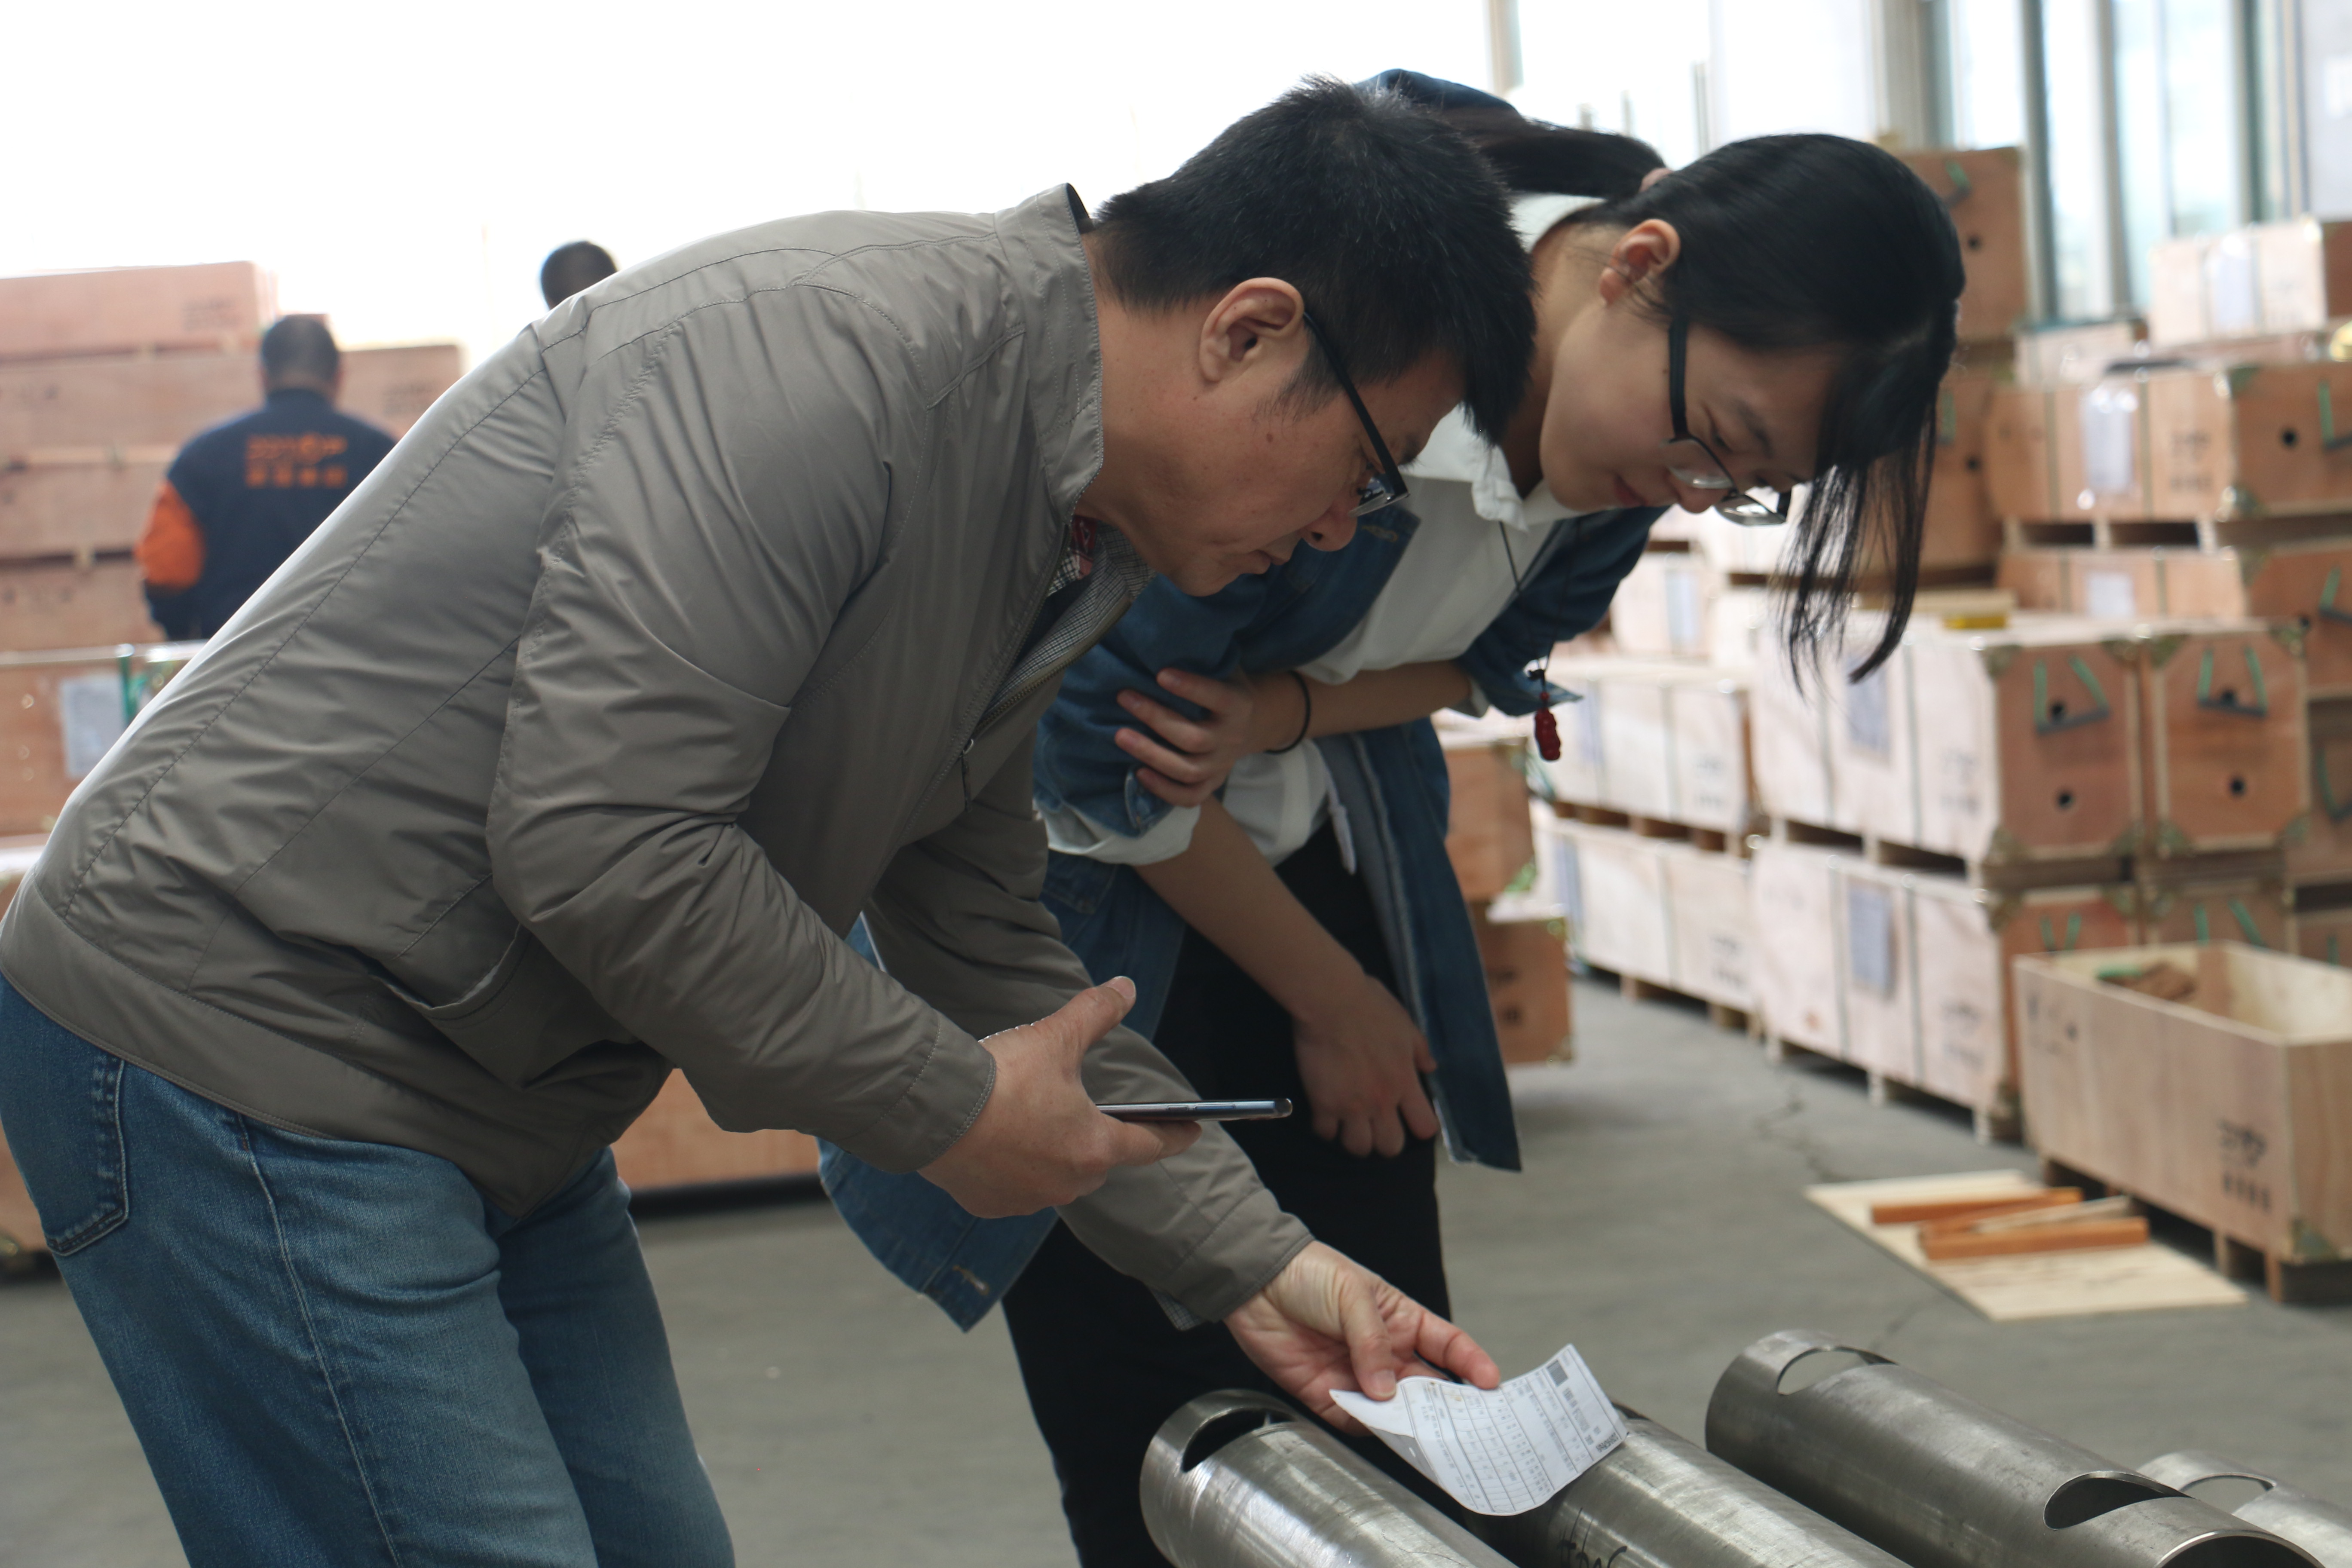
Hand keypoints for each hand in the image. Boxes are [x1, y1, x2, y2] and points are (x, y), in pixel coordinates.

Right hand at [919, 979, 1198, 1217]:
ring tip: (1030, 1121)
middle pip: (1098, 1160)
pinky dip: (1012, 1168)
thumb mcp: (1056, 1038)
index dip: (1173, 1136)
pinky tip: (996, 1143)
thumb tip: (1126, 988)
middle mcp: (1068, 1183)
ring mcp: (1028, 1198)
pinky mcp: (990, 1204)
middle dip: (1096, 1138)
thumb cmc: (1002, 1079)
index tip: (1192, 1132)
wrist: (934, 1111)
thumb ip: (1096, 1013)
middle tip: (1083, 1111)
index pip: (1149, 1144)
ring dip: (1051, 1154)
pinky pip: (1014, 1187)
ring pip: (1055, 1176)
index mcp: (1094, 1146)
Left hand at [1116, 668, 1298, 807]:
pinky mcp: (1212, 783)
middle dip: (1156, 718)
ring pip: (1187, 769)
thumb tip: (1159, 641)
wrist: (1250, 722)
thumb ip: (1201, 660)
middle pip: (1194, 738)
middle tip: (1124, 697)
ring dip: (1151, 754)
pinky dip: (1164, 790)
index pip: (1217, 697)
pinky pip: (1189, 796)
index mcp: (1239, 705)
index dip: (1190, 688)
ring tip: (1120, 736)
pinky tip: (1138, 773)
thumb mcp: (1223, 667)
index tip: (1159, 674)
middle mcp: (1232, 738)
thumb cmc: (1223, 686)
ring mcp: (1222, 765)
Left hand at [1226, 1241, 1499, 1430]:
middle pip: (1426, 1388)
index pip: (1447, 1345)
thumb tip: (1387, 1388)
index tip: (1491, 1384)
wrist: (1255, 1283)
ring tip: (1424, 1438)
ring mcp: (1358, 1377)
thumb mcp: (1351, 1295)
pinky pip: (1355, 1421)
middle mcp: (1385, 1353)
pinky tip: (1375, 1428)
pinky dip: (1367, 1428)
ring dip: (1407, 1423)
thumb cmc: (1309, 1273)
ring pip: (1395, 1411)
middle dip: (1447, 1408)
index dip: (1472, 1363)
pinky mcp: (1327, 1396)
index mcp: (1401, 1321)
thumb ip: (1372, 1342)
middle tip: (1466, 1428)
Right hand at [1291, 972, 1439, 1157]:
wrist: (1331, 1001)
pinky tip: (1323, 1114)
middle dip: (1384, 1142)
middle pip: (1390, 1147)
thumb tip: (1430, 1068)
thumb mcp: (1405, 1024)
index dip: (1418, 1127)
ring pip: (1358, 1148)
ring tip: (1347, 1125)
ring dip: (1354, 1139)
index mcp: (1405, 1082)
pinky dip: (1324, 1128)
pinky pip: (1325, 1133)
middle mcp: (1382, 1101)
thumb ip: (1419, 1050)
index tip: (1408, 1119)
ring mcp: (1352, 1106)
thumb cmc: (1370, 1006)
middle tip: (1374, 1127)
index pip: (1425, 1127)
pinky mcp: (1323, 1104)